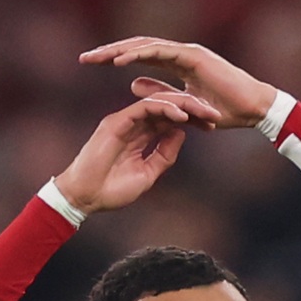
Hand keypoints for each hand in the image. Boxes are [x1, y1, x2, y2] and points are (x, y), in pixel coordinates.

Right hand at [49, 86, 221, 216]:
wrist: (85, 198)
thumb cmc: (112, 190)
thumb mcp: (147, 174)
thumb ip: (163, 155)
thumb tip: (182, 134)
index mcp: (140, 134)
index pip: (170, 120)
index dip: (192, 120)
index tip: (212, 126)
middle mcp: (133, 123)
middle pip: (167, 107)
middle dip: (192, 109)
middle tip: (215, 114)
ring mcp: (124, 120)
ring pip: (158, 103)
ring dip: (183, 105)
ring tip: (203, 112)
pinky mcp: (116, 122)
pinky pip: (144, 108)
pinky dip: (164, 109)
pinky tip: (182, 115)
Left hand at [80, 36, 278, 129]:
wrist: (253, 109)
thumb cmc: (225, 110)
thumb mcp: (182, 105)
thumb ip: (159, 92)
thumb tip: (131, 84)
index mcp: (177, 61)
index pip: (139, 55)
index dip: (115, 58)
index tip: (92, 64)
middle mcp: (179, 52)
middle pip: (136, 47)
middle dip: (109, 52)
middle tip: (84, 58)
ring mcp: (186, 51)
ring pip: (144, 45)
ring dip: (118, 51)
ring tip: (96, 58)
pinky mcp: (193, 56)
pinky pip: (160, 53)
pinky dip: (138, 55)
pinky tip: (119, 61)